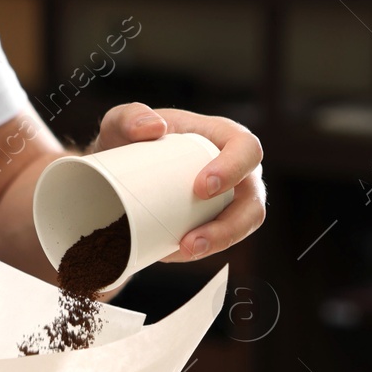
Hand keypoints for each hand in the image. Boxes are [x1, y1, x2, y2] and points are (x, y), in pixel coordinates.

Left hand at [89, 103, 265, 261]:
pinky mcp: (214, 225)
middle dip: (229, 225)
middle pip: (252, 202)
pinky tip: (170, 254)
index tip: (202, 188)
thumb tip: (152, 128)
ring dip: (216, 244)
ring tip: (183, 251)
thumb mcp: (121, 124)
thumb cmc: (129, 142)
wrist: (119, 174)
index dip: (234, 169)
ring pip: (240, 228)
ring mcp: (230, 202)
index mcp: (225, 137)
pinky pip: (217, 243)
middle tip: (191, 238)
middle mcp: (237, 171)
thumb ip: (129, 117)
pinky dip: (196, 252)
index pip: (246, 149)